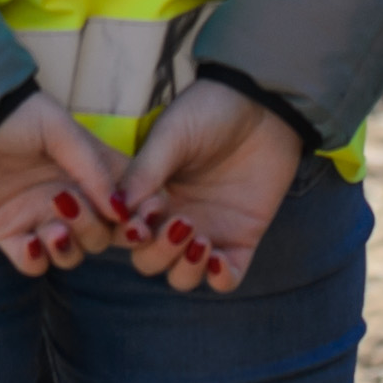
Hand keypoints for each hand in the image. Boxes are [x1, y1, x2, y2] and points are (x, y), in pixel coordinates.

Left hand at [0, 93, 122, 275]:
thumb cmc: (13, 115)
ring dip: (68, 248)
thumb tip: (121, 209)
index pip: (129, 204)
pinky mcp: (10, 234)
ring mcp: (40, 218)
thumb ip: (91, 166)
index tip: (140, 221)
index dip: (140, 217)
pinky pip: (32, 263)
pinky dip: (36, 259)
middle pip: (103, 236)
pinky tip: (30, 241)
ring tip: (53, 229)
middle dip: (96, 230)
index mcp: (90, 173)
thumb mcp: (58, 128)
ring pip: (72, 254)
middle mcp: (71, 199)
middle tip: (72, 207)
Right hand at [117, 78, 302, 291]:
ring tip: (199, 238)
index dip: (129, 232)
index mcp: (149, 193)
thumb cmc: (210, 111)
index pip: (125, 230)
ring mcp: (207, 231)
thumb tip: (118, 208)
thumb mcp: (172, 135)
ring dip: (185, 268)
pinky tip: (217, 258)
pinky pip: (226, 278)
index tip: (145, 213)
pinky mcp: (242, 239)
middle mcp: (172, 217)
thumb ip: (146, 171)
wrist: (263, 104)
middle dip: (158, 252)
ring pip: (183, 276)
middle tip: (178, 223)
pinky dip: (219, 279)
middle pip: (149, 260)